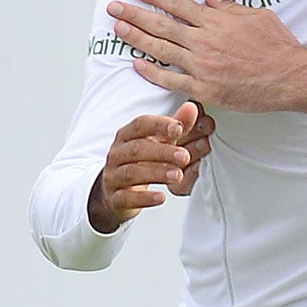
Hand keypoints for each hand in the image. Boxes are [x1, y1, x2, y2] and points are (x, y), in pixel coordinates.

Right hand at [87, 104, 214, 232]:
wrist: (117, 192)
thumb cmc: (141, 162)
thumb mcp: (158, 143)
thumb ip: (175, 126)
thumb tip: (192, 108)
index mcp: (127, 135)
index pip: (140, 125)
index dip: (159, 125)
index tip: (179, 128)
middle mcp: (117, 153)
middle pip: (137, 149)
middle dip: (162, 152)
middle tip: (185, 156)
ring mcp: (114, 176)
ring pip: (132, 172)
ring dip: (156, 173)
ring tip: (178, 175)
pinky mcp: (115, 198)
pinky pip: (127, 197)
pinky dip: (145, 198)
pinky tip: (161, 197)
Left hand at [106, 0, 306, 112]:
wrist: (290, 77)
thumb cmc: (277, 46)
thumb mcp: (256, 17)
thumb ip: (229, 8)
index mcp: (215, 21)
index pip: (176, 3)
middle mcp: (203, 40)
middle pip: (161, 24)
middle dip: (134, 14)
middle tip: (114, 7)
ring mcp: (202, 65)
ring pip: (161, 50)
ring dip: (136, 38)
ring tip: (118, 29)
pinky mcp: (205, 88)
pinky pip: (171, 80)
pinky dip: (152, 73)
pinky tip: (136, 64)